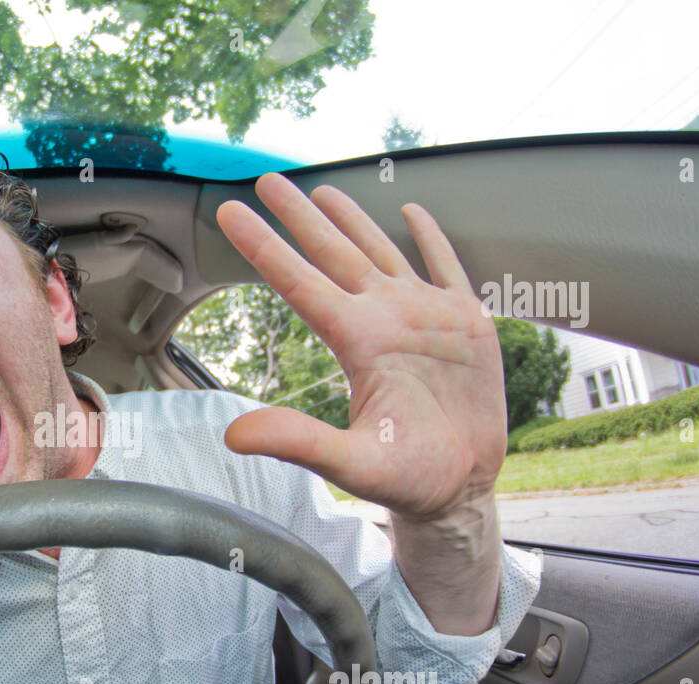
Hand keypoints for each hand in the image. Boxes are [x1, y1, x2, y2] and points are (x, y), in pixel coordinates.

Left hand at [215, 175, 505, 520]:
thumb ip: (297, 442)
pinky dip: (432, 238)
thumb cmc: (405, 480)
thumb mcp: (351, 463)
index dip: (265, 245)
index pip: (299, 281)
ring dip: (352, 220)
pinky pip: (447, 268)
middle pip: (333, 254)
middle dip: (300, 216)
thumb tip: (231, 435)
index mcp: (357, 341)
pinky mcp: (468, 323)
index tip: (231, 212)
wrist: (460, 490)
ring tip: (324, 191)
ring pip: (381, 252)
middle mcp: (384, 319)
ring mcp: (425, 317)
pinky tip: (412, 213)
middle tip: (267, 179)